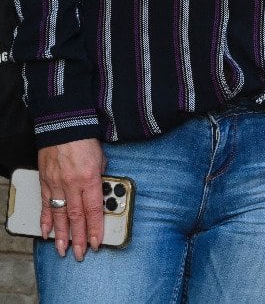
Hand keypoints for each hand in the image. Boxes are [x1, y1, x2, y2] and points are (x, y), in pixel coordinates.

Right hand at [37, 137, 105, 258]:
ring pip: (59, 215)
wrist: (63, 126)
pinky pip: (46, 205)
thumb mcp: (102, 159)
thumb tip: (100, 195)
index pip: (93, 210)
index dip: (95, 229)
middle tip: (80, 254)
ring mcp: (56, 184)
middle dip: (79, 238)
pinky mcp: (46, 182)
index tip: (96, 243)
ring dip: (62, 235)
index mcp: (90, 178)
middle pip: (76, 217)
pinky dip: (46, 221)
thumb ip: (100, 179)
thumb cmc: (86, 141)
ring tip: (63, 250)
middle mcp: (72, 184)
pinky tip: (46, 233)